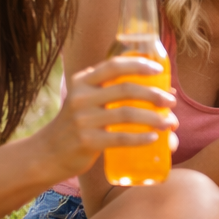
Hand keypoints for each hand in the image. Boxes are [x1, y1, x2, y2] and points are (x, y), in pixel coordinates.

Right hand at [35, 56, 177, 178]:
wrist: (47, 153)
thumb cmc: (77, 124)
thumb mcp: (86, 100)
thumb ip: (112, 90)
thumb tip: (161, 89)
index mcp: (82, 82)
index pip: (114, 65)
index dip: (139, 64)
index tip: (159, 70)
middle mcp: (81, 97)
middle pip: (126, 89)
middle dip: (154, 94)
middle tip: (171, 102)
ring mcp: (82, 120)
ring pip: (126, 114)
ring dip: (153, 118)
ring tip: (170, 123)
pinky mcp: (86, 142)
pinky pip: (120, 138)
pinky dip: (140, 138)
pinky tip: (154, 138)